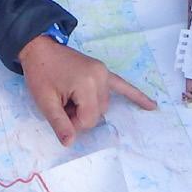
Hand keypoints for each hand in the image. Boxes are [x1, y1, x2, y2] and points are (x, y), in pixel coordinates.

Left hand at [19, 34, 156, 145]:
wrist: (39, 48)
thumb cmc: (40, 73)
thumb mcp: (44, 101)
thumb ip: (59, 123)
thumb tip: (70, 143)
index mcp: (87, 84)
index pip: (89, 119)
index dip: (73, 122)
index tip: (59, 112)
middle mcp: (100, 77)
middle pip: (97, 113)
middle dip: (79, 115)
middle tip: (61, 104)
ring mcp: (103, 73)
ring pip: (103, 105)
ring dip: (88, 108)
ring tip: (68, 97)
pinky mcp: (103, 71)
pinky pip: (123, 85)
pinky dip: (136, 95)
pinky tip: (152, 106)